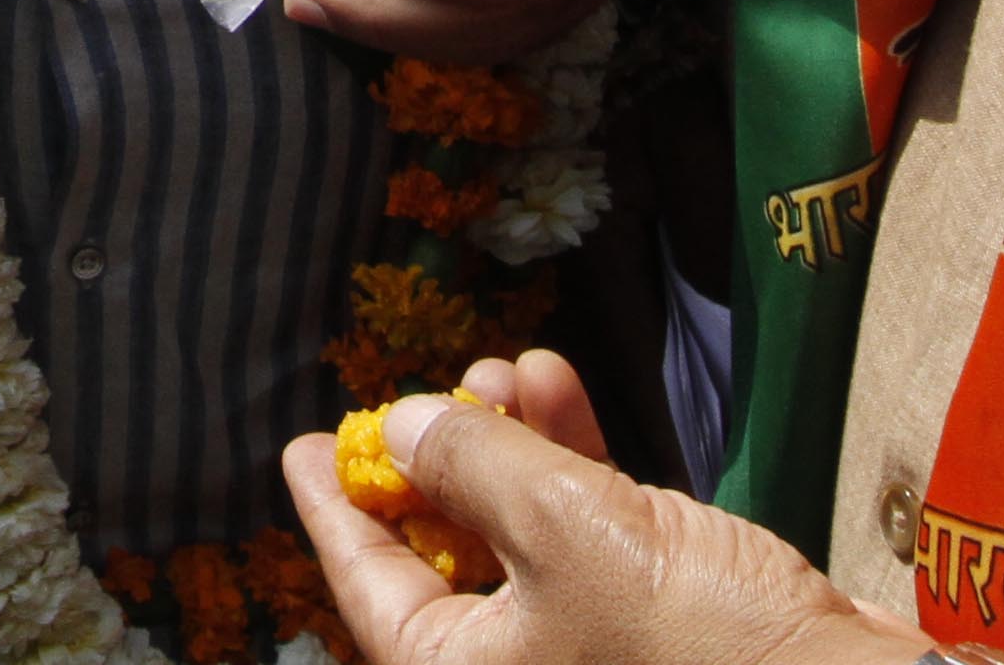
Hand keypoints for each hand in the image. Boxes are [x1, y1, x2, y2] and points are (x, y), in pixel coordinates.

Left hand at [286, 363, 924, 664]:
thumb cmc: (700, 640)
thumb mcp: (568, 530)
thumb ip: (476, 466)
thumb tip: (404, 429)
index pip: (372, 589)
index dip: (336, 509)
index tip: (304, 448)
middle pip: (446, 559)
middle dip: (444, 456)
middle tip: (444, 383)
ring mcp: (591, 654)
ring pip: (521, 539)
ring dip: (514, 448)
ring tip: (513, 367)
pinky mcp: (657, 628)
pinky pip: (589, 542)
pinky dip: (578, 471)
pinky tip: (566, 394)